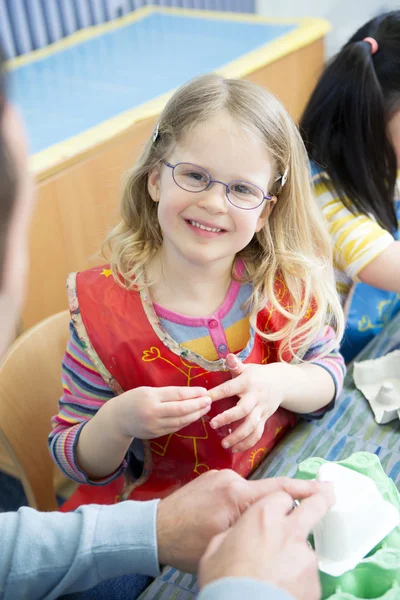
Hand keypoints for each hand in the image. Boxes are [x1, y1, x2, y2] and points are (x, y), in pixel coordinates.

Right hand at [113, 386, 210, 439]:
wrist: (117, 419)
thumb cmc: (133, 399)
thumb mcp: (147, 391)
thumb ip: (166, 393)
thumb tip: (190, 394)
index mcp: (150, 397)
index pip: (177, 395)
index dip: (193, 393)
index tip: (205, 391)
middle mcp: (153, 412)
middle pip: (181, 409)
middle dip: (198, 405)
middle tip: (209, 400)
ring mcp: (154, 425)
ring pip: (180, 421)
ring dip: (195, 415)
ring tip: (205, 408)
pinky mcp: (156, 434)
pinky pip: (175, 427)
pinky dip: (186, 422)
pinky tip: (194, 416)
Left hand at [156, 469, 330, 572]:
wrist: (152, 529)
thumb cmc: (186, 544)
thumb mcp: (226, 543)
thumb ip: (255, 529)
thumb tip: (281, 526)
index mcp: (236, 494)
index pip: (280, 489)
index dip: (307, 490)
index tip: (328, 489)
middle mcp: (230, 478)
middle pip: (268, 489)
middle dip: (284, 502)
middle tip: (302, 511)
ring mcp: (220, 475)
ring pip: (251, 492)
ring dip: (260, 507)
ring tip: (259, 529)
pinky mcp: (212, 478)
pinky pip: (237, 490)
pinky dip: (244, 503)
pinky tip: (238, 520)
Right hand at [199, 483, 334, 599]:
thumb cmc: (223, 582)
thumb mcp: (215, 548)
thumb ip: (235, 533)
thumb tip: (240, 534)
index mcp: (263, 516)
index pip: (282, 495)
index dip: (279, 503)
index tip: (279, 508)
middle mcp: (289, 531)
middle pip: (315, 505)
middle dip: (322, 498)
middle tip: (328, 495)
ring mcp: (305, 556)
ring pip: (305, 546)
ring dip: (296, 553)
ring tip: (276, 572)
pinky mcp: (314, 582)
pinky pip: (307, 574)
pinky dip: (297, 579)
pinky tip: (280, 588)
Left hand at [208, 354, 285, 451]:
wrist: (283, 383)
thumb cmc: (258, 375)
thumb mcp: (248, 368)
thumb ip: (235, 365)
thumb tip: (227, 355)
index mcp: (247, 383)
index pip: (230, 388)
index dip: (217, 394)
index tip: (204, 400)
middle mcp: (255, 397)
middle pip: (242, 410)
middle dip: (228, 418)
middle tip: (212, 425)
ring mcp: (261, 410)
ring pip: (251, 426)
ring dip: (238, 436)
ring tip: (224, 444)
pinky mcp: (265, 419)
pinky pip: (258, 434)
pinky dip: (248, 443)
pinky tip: (235, 449)